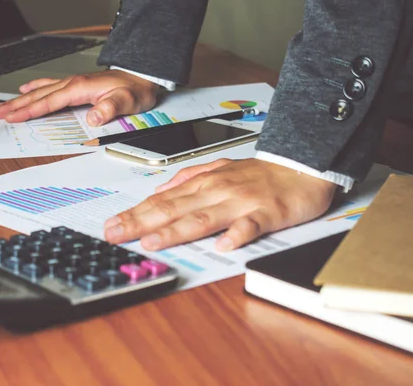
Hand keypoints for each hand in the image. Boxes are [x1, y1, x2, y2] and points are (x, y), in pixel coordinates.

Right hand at [0, 70, 159, 125]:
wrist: (142, 77)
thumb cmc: (135, 90)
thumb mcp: (126, 101)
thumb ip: (110, 108)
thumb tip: (93, 117)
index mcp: (79, 88)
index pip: (47, 102)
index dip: (28, 111)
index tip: (11, 118)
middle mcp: (72, 83)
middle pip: (36, 96)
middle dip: (14, 106)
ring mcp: (73, 83)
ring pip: (39, 91)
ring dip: (19, 100)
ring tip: (2, 106)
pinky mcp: (76, 85)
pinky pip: (49, 86)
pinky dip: (35, 88)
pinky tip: (26, 90)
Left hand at [103, 159, 337, 250]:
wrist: (301, 165)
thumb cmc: (259, 173)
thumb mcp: (219, 168)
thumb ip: (188, 178)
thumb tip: (160, 189)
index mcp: (204, 183)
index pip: (162, 200)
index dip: (135, 214)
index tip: (112, 226)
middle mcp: (217, 191)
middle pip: (174, 209)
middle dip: (141, 222)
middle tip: (115, 235)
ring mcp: (241, 202)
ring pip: (204, 217)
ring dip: (176, 230)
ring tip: (153, 242)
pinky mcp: (267, 213)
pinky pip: (251, 225)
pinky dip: (237, 235)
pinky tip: (224, 246)